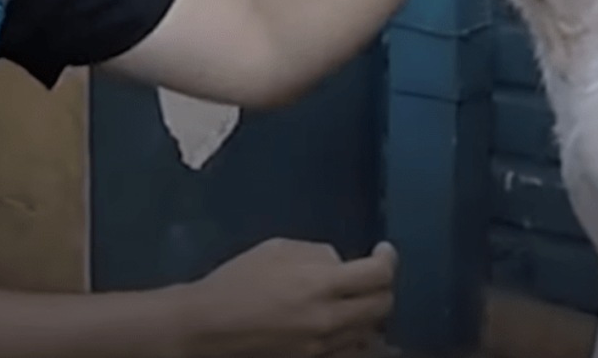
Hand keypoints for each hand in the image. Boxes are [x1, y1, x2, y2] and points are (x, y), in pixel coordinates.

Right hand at [177, 238, 396, 357]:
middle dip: (384, 286)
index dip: (388, 259)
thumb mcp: (277, 249)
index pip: (377, 275)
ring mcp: (324, 346)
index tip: (383, 250)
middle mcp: (329, 319)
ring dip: (370, 311)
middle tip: (372, 274)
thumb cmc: (238, 280)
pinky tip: (341, 319)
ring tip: (355, 297)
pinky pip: (351, 348)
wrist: (209, 325)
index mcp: (319, 284)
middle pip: (383, 306)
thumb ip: (316, 254)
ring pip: (370, 331)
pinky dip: (355, 333)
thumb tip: (340, 264)